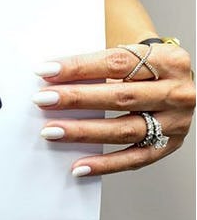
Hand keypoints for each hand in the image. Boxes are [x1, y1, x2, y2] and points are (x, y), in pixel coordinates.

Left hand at [32, 43, 194, 175]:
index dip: (78, 67)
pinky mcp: (169, 146)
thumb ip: (98, 64)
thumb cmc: (145, 67)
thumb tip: (51, 77)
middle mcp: (177, 91)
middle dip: (76, 99)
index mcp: (168, 60)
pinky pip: (134, 159)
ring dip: (84, 132)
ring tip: (52, 131)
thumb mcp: (131, 54)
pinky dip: (104, 164)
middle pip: (120, 97)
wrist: (173, 82)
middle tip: (43, 100)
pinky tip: (79, 166)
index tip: (46, 71)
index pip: (116, 62)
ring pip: (125, 130)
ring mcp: (175, 122)